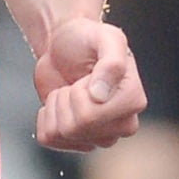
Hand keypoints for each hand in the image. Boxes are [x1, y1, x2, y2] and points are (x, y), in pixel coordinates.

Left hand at [34, 17, 142, 151]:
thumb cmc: (88, 39)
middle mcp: (120, 125)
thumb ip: (112, 61)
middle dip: (66, 99)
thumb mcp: (105, 37)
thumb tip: (100, 96)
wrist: (64, 46)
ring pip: (60, 134)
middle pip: (75, 128)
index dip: (79, 92)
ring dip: (56, 106)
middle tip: (77, 82)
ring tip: (70, 89)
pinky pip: (47, 138)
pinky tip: (60, 102)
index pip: (90, 116)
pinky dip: (45, 116)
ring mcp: (98, 137)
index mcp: (133, 102)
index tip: (89, 75)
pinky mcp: (75, 140)